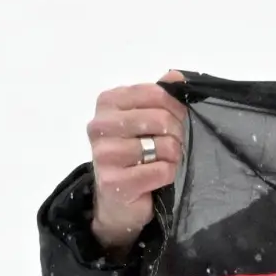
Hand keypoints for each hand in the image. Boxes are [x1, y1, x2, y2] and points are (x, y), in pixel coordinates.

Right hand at [86, 71, 188, 254]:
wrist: (119, 199)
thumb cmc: (137, 153)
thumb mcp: (148, 118)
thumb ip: (161, 95)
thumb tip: (177, 76)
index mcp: (108, 102)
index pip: (155, 93)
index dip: (175, 107)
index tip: (175, 118)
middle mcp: (99, 126)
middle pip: (160, 119)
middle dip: (176, 133)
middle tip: (170, 144)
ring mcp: (103, 155)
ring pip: (164, 145)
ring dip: (173, 155)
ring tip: (161, 160)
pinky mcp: (113, 182)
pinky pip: (161, 170)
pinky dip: (168, 174)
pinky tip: (156, 177)